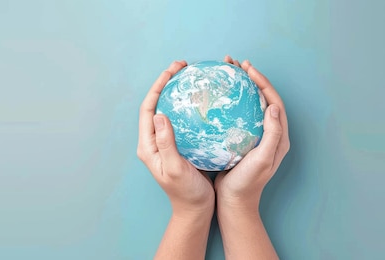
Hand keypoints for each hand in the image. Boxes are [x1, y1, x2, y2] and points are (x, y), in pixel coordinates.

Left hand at [137, 60, 214, 213]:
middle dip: (167, 83)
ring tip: (192, 76)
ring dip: (178, 92)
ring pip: (170, 110)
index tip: (172, 71)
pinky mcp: (179, 145)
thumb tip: (159, 114)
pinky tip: (205, 100)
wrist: (195, 210)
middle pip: (156, 104)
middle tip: (183, 66)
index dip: (158, 86)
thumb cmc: (186, 192)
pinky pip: (183, 120)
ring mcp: (166, 143)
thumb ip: (166, 142)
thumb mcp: (174, 168)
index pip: (148, 108)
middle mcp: (154, 141)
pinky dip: (190, 106)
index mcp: (148, 145)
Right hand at [215, 55, 290, 209]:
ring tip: (224, 73)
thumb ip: (271, 134)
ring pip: (247, 104)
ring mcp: (253, 136)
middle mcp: (268, 133)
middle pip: (260, 98)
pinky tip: (212, 98)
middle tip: (234, 63)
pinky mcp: (239, 140)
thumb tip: (272, 106)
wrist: (233, 202)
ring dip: (238, 87)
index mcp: (277, 136)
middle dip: (249, 78)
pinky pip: (235, 115)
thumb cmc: (247, 183)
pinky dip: (226, 102)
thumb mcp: (261, 159)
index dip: (262, 82)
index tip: (247, 69)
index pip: (273, 101)